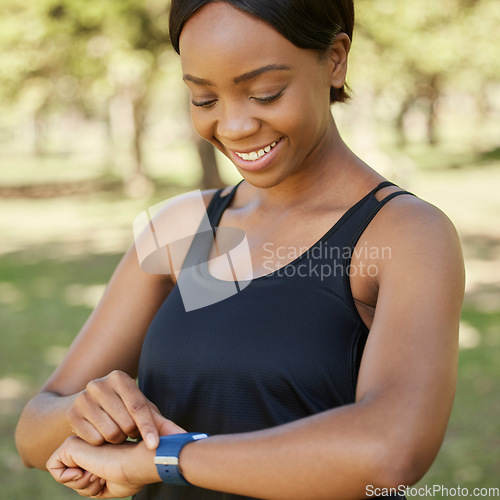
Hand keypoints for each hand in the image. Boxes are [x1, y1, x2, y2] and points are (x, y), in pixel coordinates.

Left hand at [47, 436, 159, 497]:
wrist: (138, 463)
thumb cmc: (131, 474)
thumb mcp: (106, 484)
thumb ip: (88, 482)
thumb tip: (74, 476)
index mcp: (97, 451)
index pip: (80, 477)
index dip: (91, 487)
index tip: (108, 478)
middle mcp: (87, 444)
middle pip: (71, 477)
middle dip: (87, 486)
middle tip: (104, 475)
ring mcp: (79, 442)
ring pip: (63, 474)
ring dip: (82, 484)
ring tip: (99, 471)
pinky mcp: (70, 444)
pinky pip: (53, 467)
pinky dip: (66, 478)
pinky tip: (86, 470)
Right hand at [68, 370, 183, 449]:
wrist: (88, 407)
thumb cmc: (122, 408)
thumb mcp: (141, 410)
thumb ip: (161, 422)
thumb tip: (183, 437)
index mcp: (119, 377)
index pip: (138, 406)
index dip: (148, 428)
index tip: (155, 446)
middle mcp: (99, 384)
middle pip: (125, 422)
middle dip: (132, 433)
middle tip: (130, 432)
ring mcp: (83, 398)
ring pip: (110, 433)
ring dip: (117, 440)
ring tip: (117, 432)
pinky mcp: (72, 415)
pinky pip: (93, 440)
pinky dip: (102, 444)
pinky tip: (102, 435)